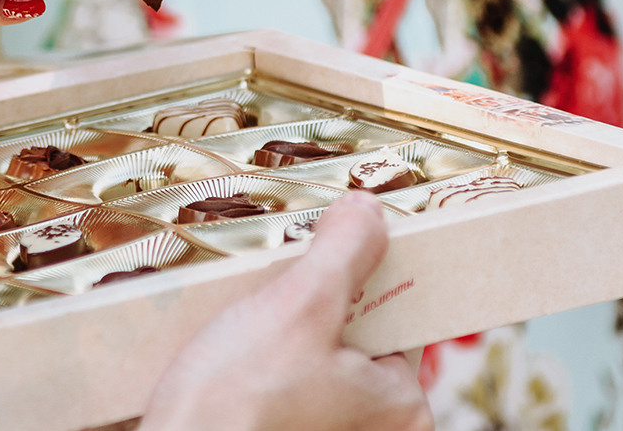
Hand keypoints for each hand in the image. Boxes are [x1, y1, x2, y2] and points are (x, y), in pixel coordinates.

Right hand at [140, 194, 431, 430]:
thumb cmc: (236, 408)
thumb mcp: (302, 305)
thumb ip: (346, 250)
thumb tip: (369, 214)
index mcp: (398, 406)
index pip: (398, 317)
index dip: (361, 278)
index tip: (325, 258)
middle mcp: (367, 428)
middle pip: (350, 334)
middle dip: (309, 304)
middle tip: (276, 291)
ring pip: (307, 355)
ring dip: (274, 327)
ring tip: (242, 318)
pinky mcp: (274, 428)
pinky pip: (273, 382)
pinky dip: (251, 358)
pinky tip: (224, 349)